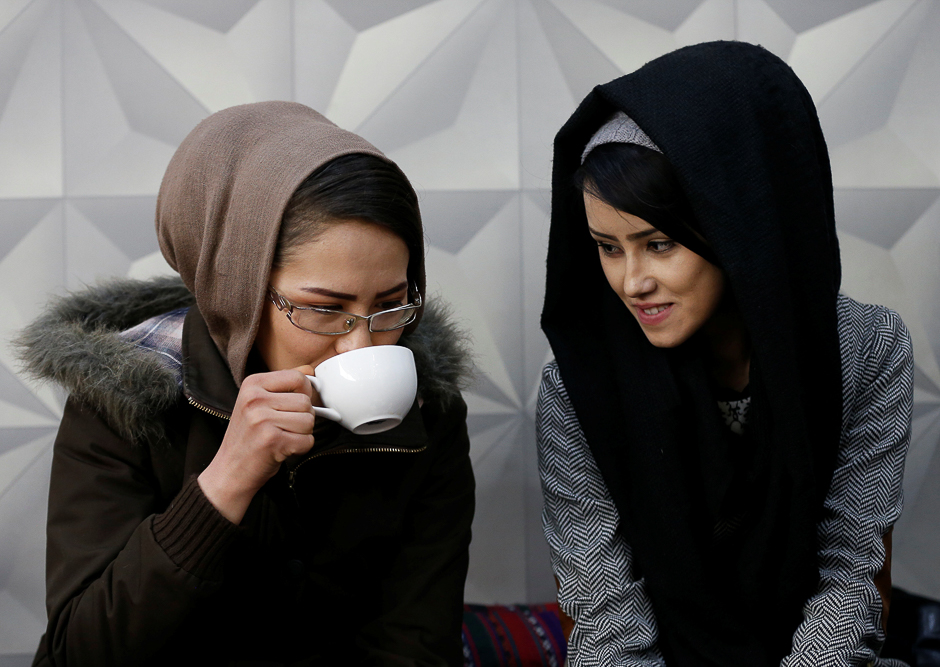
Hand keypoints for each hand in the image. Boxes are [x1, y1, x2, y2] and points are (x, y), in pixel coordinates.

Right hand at [198, 366, 314, 523]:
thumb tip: (311, 369)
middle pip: (306, 402)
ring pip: (309, 421)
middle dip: (302, 418)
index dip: (305, 392)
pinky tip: (283, 449)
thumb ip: (283, 385)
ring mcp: (262, 419)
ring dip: (302, 434)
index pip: (297, 377)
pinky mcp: (272, 440)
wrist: (230, 470)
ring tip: (281, 437)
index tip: (294, 405)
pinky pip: (307, 440)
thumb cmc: (248, 437)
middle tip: (283, 428)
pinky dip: (300, 448)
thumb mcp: (258, 403)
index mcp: (252, 384)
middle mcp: (255, 399)